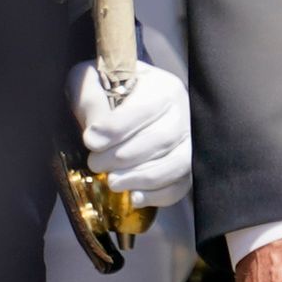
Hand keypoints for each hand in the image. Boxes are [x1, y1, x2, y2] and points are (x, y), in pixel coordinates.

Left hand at [66, 41, 192, 210]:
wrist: (122, 100)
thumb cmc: (106, 90)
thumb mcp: (91, 84)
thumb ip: (92, 102)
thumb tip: (96, 137)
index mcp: (161, 86)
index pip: (142, 109)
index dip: (115, 130)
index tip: (90, 142)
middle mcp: (183, 111)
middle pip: (161, 139)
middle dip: (122, 157)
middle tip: (96, 164)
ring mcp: (190, 139)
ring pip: (177, 163)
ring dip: (141, 178)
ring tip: (113, 182)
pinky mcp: (189, 164)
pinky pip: (182, 184)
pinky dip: (159, 195)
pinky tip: (134, 197)